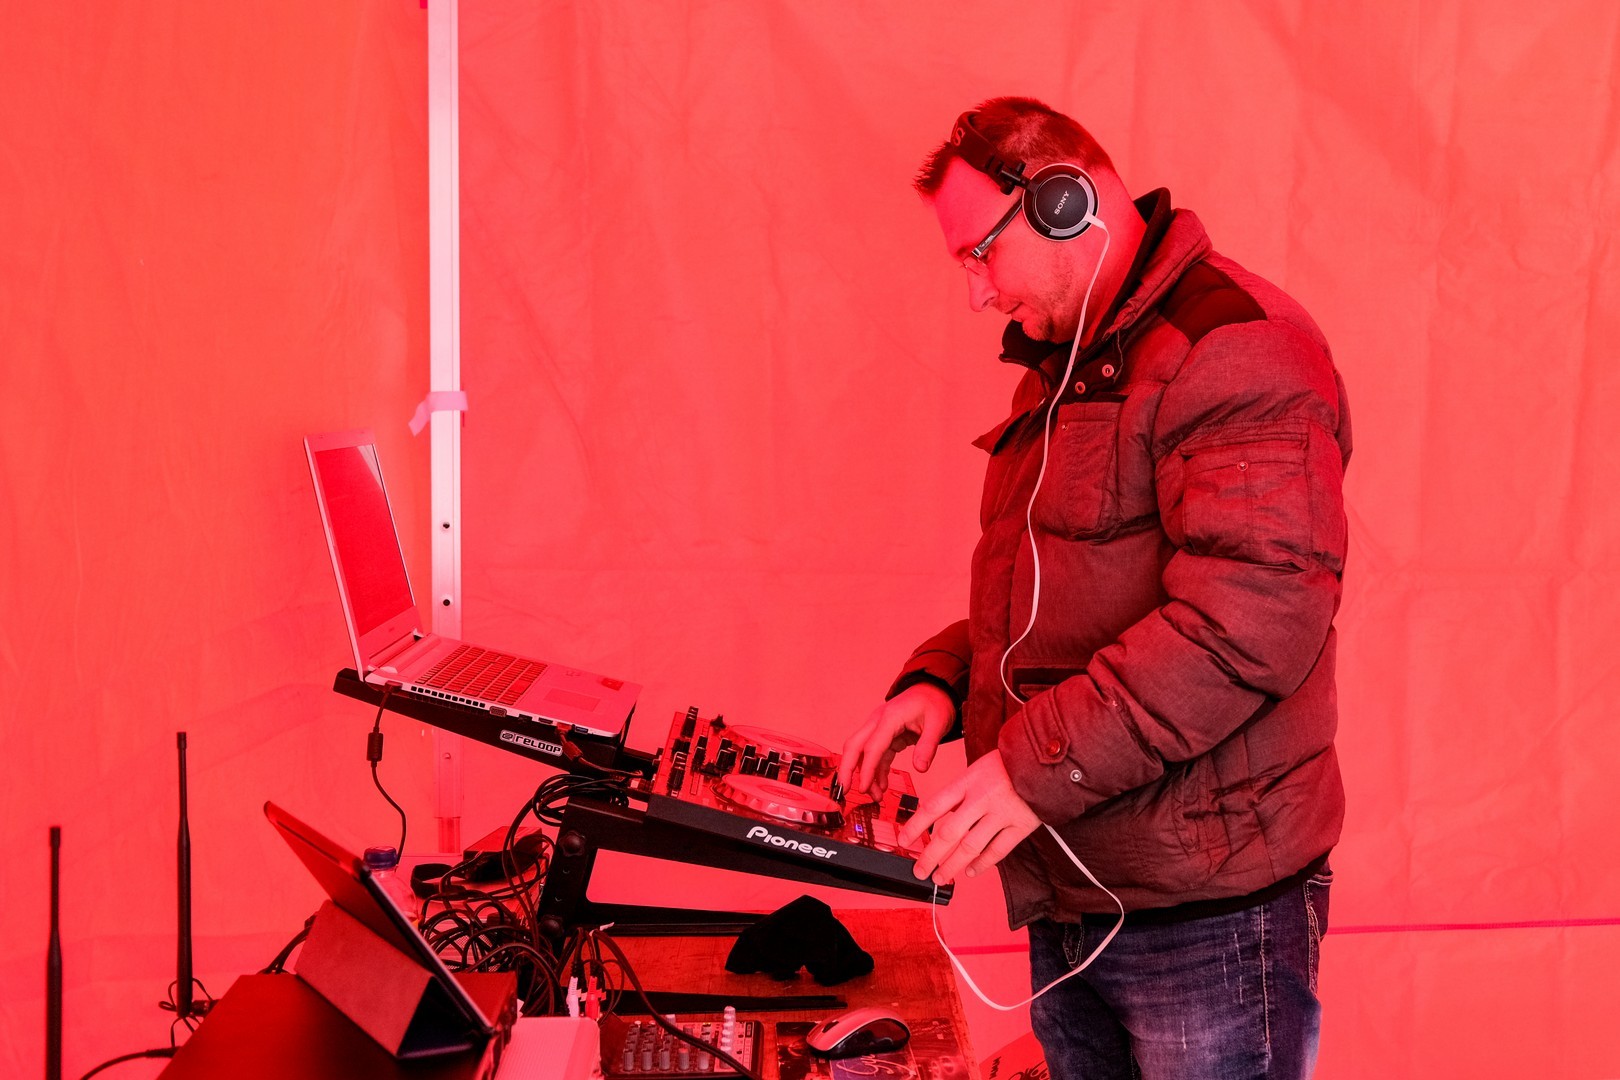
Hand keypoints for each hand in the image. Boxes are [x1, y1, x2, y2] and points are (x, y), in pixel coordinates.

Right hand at [837, 683, 954, 801]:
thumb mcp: (937, 724)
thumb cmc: (934, 703)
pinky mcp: (884, 735)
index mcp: (890, 718)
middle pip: (854, 746)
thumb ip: (928, 747)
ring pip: (862, 752)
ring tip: (876, 796)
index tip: (863, 788)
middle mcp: (878, 721)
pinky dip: (875, 770)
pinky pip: (875, 754)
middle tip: (845, 791)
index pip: (872, 747)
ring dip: (864, 774)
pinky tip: (881, 786)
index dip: (866, 769)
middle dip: (847, 769)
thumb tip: (920, 769)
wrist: (933, 689)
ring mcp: (878, 728)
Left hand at [898, 749, 1040, 885]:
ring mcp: (1001, 813)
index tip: (904, 840)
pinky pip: (998, 851)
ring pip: (971, 847)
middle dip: (930, 856)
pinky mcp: (1020, 825)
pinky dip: (982, 864)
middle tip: (919, 870)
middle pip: (948, 833)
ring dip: (952, 866)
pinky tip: (971, 872)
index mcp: (967, 781)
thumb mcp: (976, 769)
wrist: (1044, 760)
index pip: (933, 806)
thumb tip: (938, 816)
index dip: (915, 826)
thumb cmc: (1008, 764)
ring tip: (941, 877)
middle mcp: (981, 798)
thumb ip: (959, 793)